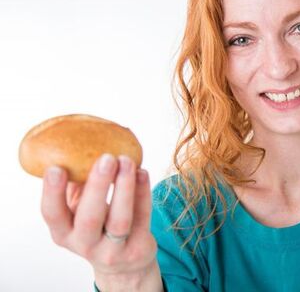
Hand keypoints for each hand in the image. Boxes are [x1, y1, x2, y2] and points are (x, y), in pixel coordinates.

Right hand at [41, 154, 158, 288]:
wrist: (123, 263)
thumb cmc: (98, 225)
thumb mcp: (79, 209)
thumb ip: (77, 183)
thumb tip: (78, 142)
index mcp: (63, 232)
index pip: (52, 214)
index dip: (52, 192)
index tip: (55, 167)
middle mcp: (84, 244)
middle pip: (89, 218)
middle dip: (98, 186)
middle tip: (106, 158)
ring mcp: (112, 250)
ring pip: (119, 220)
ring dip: (124, 187)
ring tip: (127, 161)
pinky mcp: (137, 248)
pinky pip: (142, 217)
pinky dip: (142, 192)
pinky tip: (142, 172)